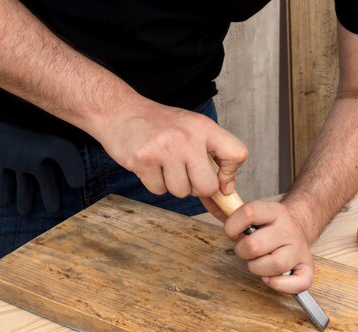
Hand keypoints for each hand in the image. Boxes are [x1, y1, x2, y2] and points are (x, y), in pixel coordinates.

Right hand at [95, 95, 247, 197]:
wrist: (120, 112)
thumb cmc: (159, 124)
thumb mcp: (192, 129)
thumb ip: (213, 155)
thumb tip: (227, 191)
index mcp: (203, 127)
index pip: (237, 154)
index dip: (230, 175)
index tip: (220, 180)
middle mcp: (186, 138)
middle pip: (207, 186)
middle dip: (196, 187)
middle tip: (185, 173)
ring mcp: (164, 150)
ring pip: (181, 192)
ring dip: (173, 184)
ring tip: (163, 165)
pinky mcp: (143, 161)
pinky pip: (158, 190)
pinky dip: (154, 183)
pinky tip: (150, 165)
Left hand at [222, 200, 313, 293]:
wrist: (298, 228)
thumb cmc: (268, 228)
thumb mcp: (254, 215)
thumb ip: (235, 216)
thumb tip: (214, 206)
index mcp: (274, 212)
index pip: (249, 213)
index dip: (232, 227)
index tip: (233, 234)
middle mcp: (288, 229)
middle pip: (255, 245)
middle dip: (243, 252)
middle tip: (246, 251)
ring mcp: (299, 248)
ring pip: (275, 264)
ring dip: (258, 268)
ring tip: (258, 263)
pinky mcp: (307, 267)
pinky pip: (298, 282)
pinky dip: (280, 285)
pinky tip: (271, 278)